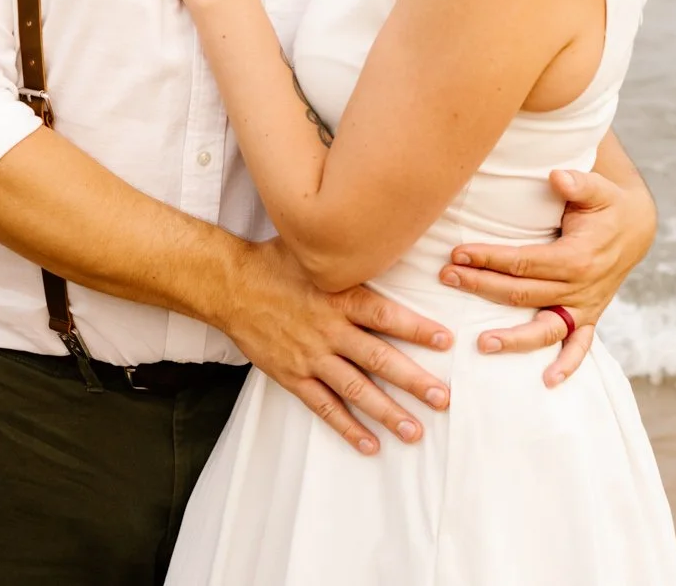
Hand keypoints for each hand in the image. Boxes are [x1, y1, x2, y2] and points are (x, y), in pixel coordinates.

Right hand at [219, 239, 452, 455]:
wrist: (230, 286)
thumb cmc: (275, 263)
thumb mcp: (314, 251)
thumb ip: (348, 254)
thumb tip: (383, 232)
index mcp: (339, 297)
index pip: (385, 316)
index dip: (416, 329)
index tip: (445, 342)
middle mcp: (329, 329)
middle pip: (378, 359)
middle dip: (413, 381)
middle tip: (441, 398)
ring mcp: (311, 356)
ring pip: (355, 389)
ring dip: (387, 412)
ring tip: (414, 430)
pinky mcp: (292, 375)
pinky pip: (323, 405)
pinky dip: (347, 426)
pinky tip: (369, 443)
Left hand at [439, 168, 654, 386]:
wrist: (636, 227)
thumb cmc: (607, 205)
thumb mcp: (598, 188)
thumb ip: (578, 182)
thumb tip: (556, 175)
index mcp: (578, 256)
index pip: (524, 262)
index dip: (489, 258)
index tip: (457, 254)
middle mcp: (581, 287)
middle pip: (523, 293)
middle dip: (482, 287)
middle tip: (446, 279)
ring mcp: (585, 306)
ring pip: (545, 327)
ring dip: (514, 338)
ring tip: (481, 343)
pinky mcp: (589, 317)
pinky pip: (580, 347)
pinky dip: (567, 365)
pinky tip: (547, 381)